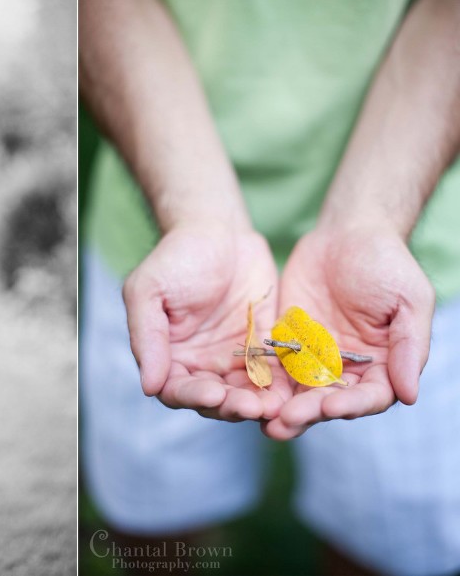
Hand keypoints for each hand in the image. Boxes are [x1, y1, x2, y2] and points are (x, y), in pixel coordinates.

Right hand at [123, 226, 290, 421]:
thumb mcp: (148, 291)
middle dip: (230, 406)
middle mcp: (199, 364)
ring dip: (257, 404)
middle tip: (250, 406)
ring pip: (244, 394)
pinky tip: (291, 392)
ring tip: (272, 406)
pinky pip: (273, 374)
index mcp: (168, 355)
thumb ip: (147, 337)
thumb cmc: (176, 256)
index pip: (175, 390)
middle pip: (213, 401)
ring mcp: (232, 359)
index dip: (192, 397)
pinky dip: (281, 386)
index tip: (213, 393)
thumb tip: (149, 385)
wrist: (218, 230)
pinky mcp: (263, 348)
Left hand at [264, 228, 433, 439]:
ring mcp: (314, 360)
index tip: (331, 407)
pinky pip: (273, 369)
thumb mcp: (408, 300)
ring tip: (266, 422)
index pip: (369, 396)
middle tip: (286, 421)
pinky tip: (246, 394)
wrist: (345, 233)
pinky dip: (262, 384)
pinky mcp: (286, 346)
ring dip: (282, 409)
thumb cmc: (386, 263)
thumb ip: (409, 346)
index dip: (351, 405)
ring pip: (298, 393)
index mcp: (382, 365)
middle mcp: (347, 370)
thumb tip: (409, 396)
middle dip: (309, 413)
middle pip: (329, 402)